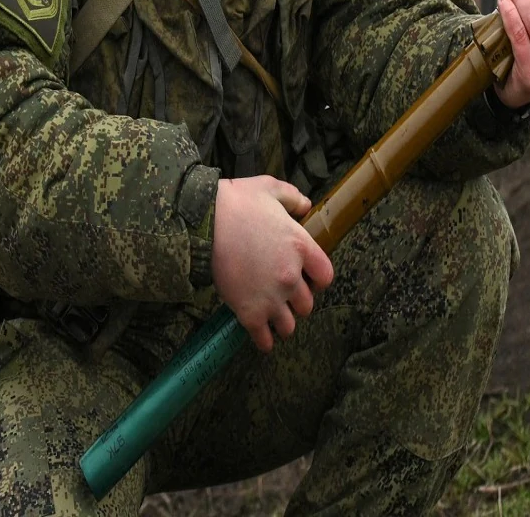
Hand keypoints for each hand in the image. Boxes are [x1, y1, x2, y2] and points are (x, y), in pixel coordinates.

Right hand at [212, 176, 333, 352]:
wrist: (204, 221)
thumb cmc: (236, 201)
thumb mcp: (269, 187)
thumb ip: (293, 198)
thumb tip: (306, 206)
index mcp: (300, 246)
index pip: (326, 276)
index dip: (317, 278)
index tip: (307, 277)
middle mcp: (291, 276)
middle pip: (306, 304)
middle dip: (296, 300)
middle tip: (283, 294)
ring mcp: (271, 297)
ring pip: (289, 326)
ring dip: (282, 321)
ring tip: (272, 315)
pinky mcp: (249, 312)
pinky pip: (264, 339)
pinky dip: (264, 341)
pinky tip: (261, 338)